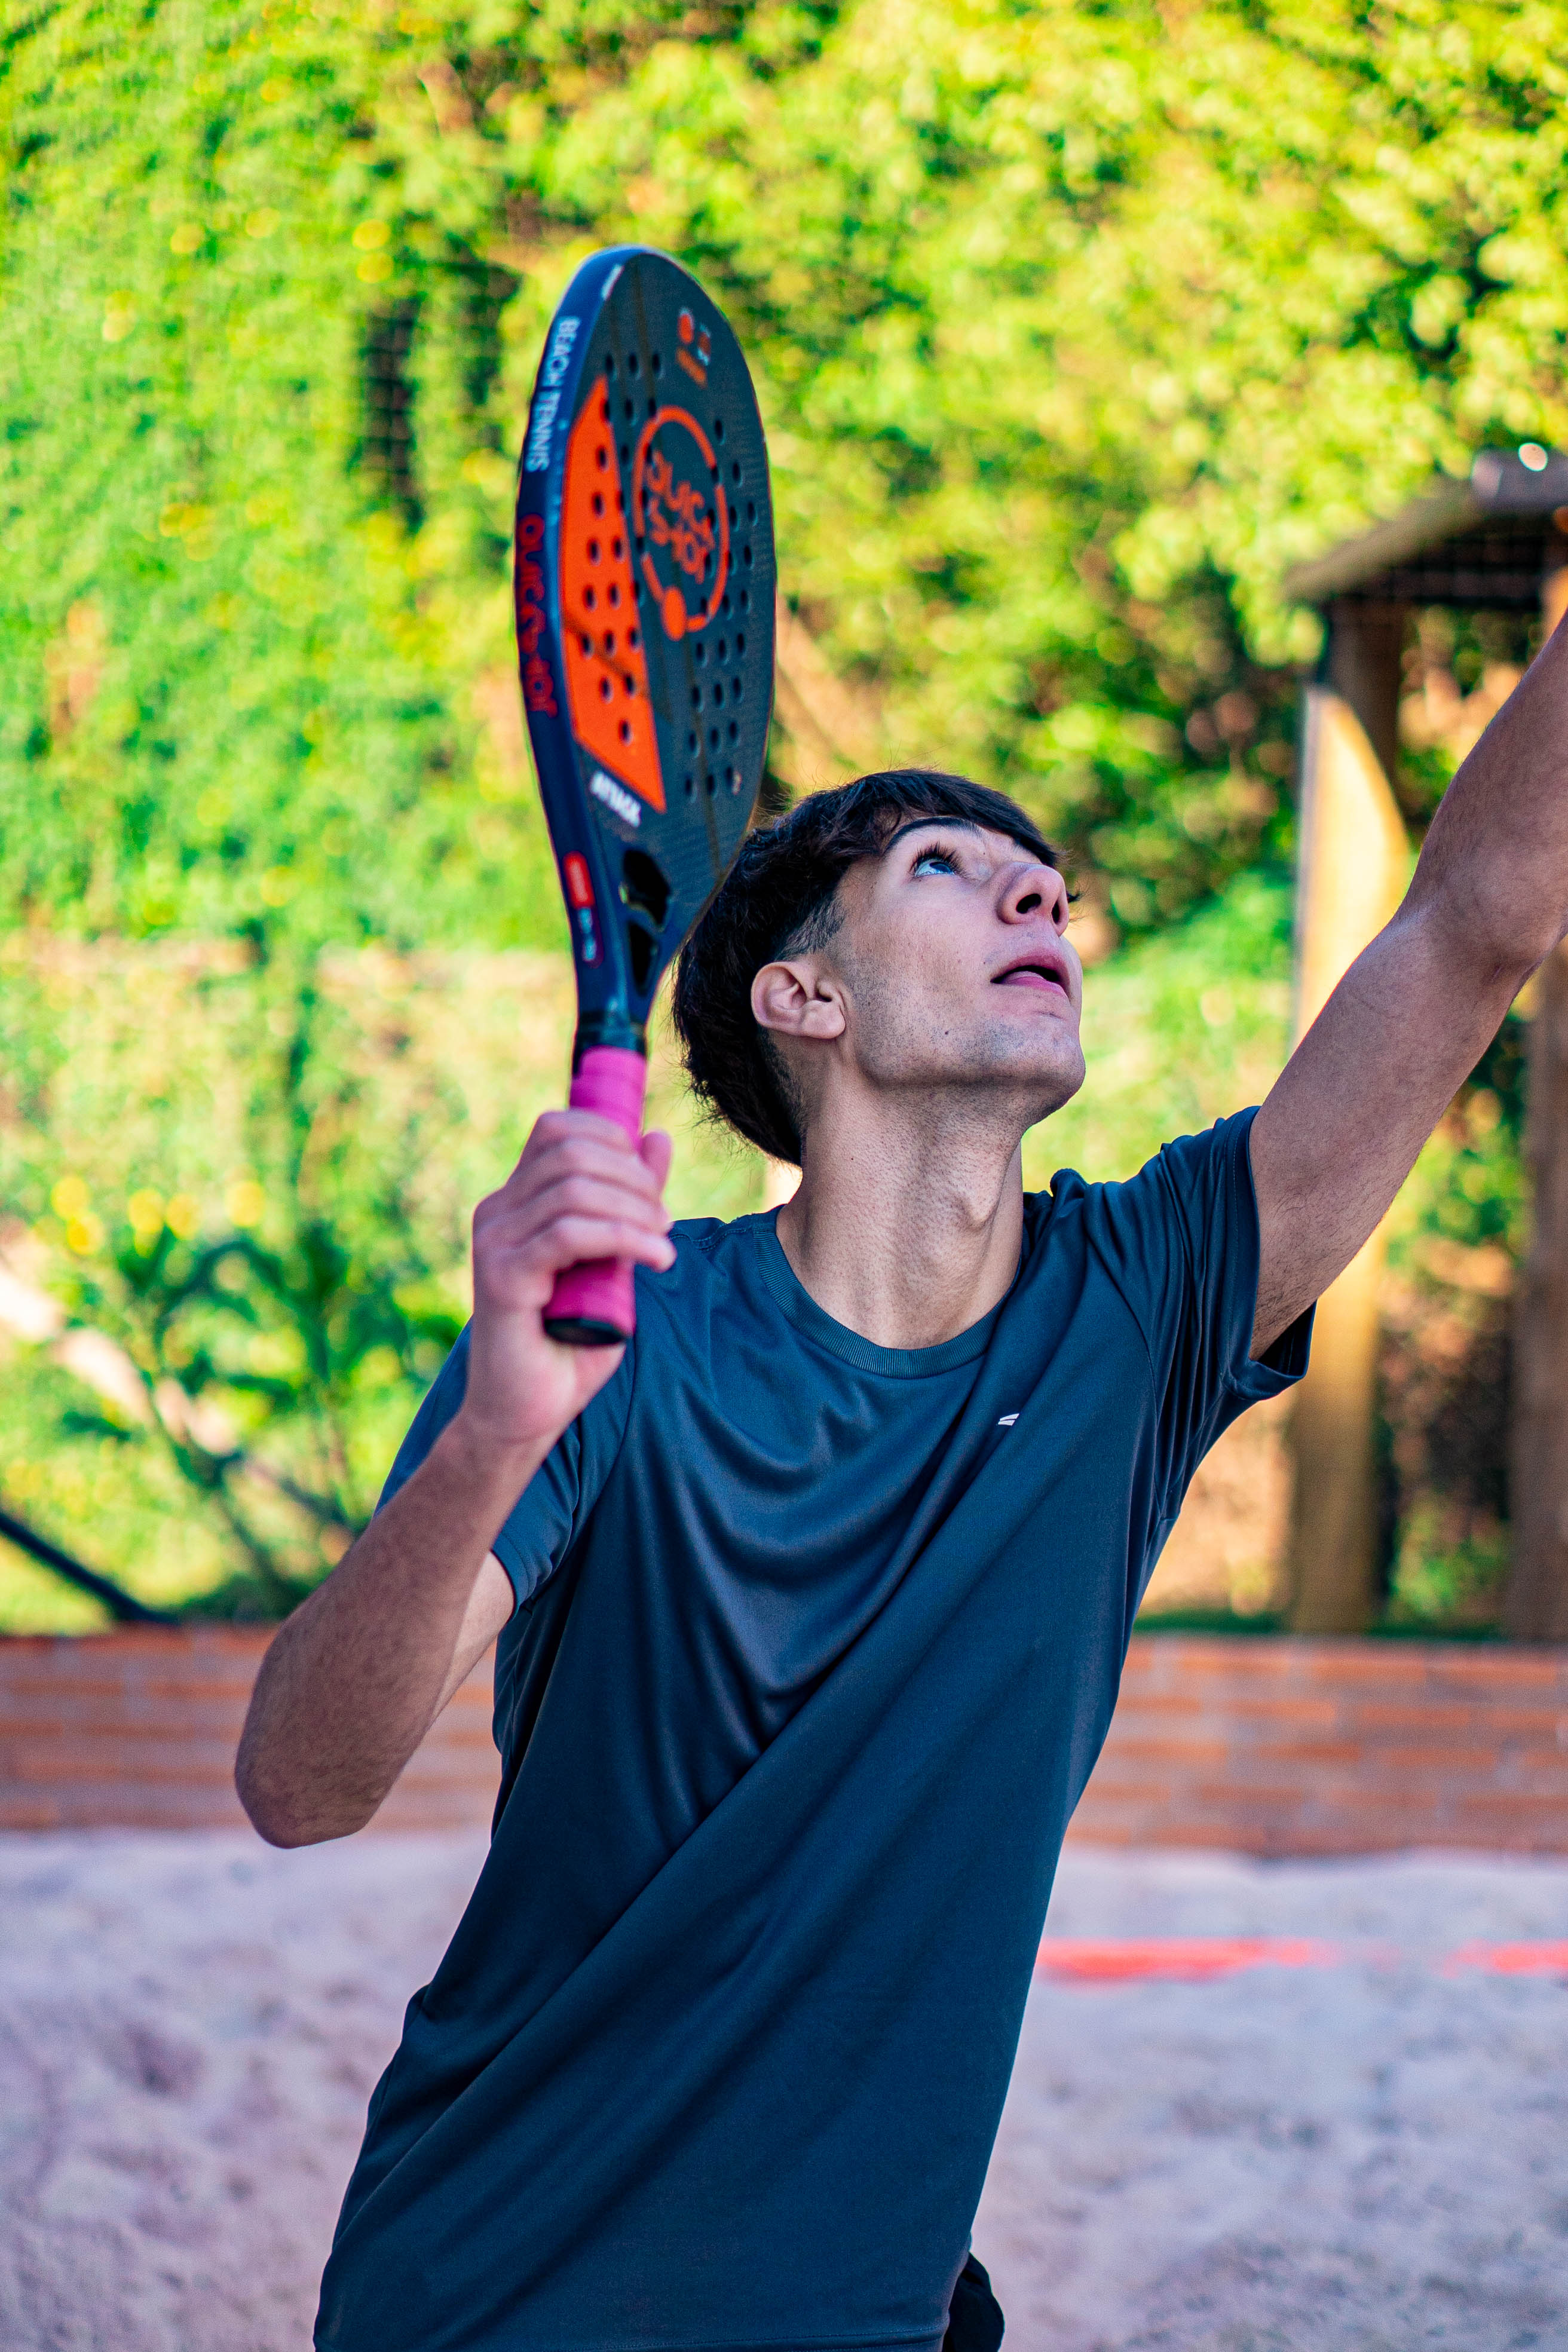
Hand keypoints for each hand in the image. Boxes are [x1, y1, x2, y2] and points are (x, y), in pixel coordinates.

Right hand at [459, 1110, 673, 1457]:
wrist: (525, 1413)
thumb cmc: (570, 1341)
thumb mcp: (612, 1259)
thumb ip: (630, 1202)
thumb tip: (657, 1136)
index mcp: (515, 1201)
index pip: (557, 1128)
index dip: (612, 1137)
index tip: (650, 1183)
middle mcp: (497, 1212)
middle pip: (569, 1149)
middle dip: (632, 1176)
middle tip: (665, 1219)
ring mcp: (494, 1242)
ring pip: (574, 1188)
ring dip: (635, 1209)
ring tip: (663, 1243)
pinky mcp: (501, 1277)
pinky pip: (568, 1233)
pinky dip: (624, 1238)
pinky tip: (656, 1259)